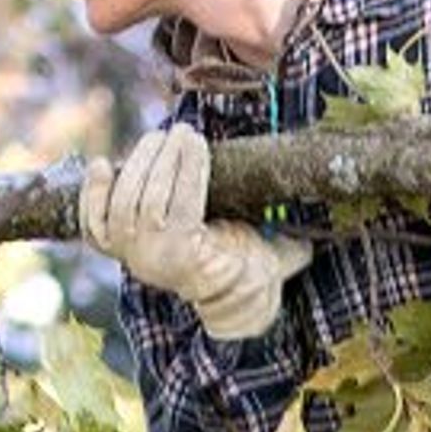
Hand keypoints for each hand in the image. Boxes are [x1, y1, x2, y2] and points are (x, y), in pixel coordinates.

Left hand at [79, 125, 315, 340]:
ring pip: (124, 202)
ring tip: (160, 138)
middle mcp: (152, 263)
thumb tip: (337, 219)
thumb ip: (293, 243)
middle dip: (163, 161)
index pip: (182, 211)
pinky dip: (93, 193)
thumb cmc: (252, 266)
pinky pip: (93, 221)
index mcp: (192, 266)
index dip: (187, 173)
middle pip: (147, 202)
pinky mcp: (114, 248)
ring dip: (139, 163)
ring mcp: (130, 255)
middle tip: (180, 132)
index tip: (196, 140)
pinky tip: (103, 164)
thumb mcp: (274, 255)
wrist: (224, 298)